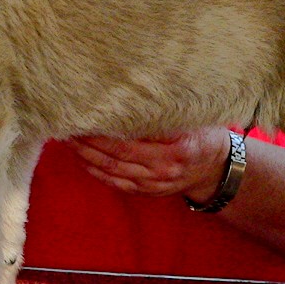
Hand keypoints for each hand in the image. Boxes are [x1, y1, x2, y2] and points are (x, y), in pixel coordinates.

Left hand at [68, 127, 231, 203]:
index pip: (129, 142)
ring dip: (86, 156)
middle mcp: (163, 170)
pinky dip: (96, 172)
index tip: (84, 116)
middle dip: (87, 142)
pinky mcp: (147, 192)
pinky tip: (82, 158)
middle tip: (66, 125)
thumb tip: (133, 91)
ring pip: (111, 171)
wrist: (217, 169)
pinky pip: (116, 183)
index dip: (102, 132)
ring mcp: (154, 184)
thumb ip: (167, 111)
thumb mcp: (194, 119)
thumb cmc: (204, 134)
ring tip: (68, 139)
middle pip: (114, 157)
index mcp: (175, 149)